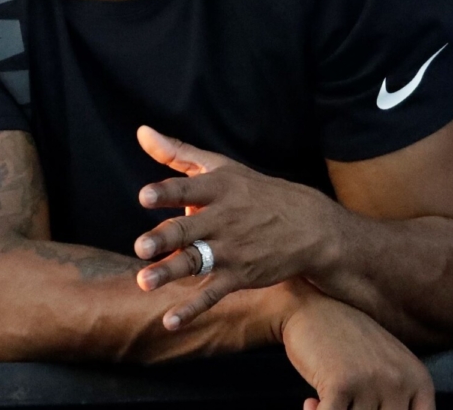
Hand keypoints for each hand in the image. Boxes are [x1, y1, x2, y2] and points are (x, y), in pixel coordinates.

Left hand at [134, 126, 338, 325]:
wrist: (312, 228)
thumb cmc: (256, 192)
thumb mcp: (221, 166)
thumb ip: (178, 152)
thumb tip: (141, 132)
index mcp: (218, 188)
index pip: (187, 188)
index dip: (167, 193)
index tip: (144, 196)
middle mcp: (223, 219)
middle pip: (188, 229)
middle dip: (164, 238)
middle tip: (140, 247)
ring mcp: (232, 250)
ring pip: (196, 262)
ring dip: (170, 272)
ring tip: (144, 282)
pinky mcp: (240, 276)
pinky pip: (212, 294)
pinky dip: (192, 309)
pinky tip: (169, 321)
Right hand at [281, 284, 434, 409]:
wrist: (307, 305)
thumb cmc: (346, 339)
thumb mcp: (388, 366)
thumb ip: (399, 398)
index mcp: (419, 380)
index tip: (368, 407)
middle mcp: (400, 381)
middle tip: (345, 404)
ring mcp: (371, 382)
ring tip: (324, 402)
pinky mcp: (340, 384)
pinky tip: (310, 402)